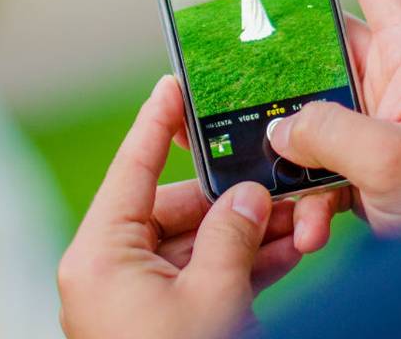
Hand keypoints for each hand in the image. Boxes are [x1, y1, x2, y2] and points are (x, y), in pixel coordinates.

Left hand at [58, 76, 301, 338]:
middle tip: (279, 186)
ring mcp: (134, 296)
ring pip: (195, 244)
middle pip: (175, 209)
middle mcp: (109, 270)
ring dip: (247, 236)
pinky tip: (288, 251)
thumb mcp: (213, 297)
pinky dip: (240, 267)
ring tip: (300, 220)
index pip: (131, 170)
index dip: (154, 123)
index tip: (172, 85)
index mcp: (100, 255)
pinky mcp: (159, 319)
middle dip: (232, 200)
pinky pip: (199, 277)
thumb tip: (248, 196)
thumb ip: (231, 237)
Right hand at [273, 0, 400, 248]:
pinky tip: (307, 214)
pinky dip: (303, 180)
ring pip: (311, 102)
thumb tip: (279, 127)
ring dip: (290, 139)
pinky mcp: (366, 151)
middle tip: (237, 35)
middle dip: (283, 51)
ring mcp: (379, 113)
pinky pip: (318, 149)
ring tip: (276, 166)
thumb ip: (330, 134)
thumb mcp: (397, 163)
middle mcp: (396, 75)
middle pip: (324, 38)